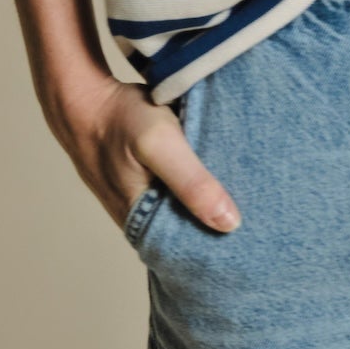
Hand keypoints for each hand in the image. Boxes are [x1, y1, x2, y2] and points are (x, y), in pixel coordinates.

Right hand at [45, 71, 241, 234]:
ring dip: (214, 197)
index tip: (260, 237)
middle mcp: (146, 220)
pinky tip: (224, 168)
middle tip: (264, 211)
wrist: (85, 98)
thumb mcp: (160, 144)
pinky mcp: (151, 179)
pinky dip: (201, 180)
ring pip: (189, 208)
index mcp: (147, 227)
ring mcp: (147, 200)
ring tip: (253, 191)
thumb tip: (229, 224)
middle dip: (223, 221)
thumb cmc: (119, 122)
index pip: (194, 251)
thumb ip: (192, 182)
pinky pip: (183, 188)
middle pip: (194, 230)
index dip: (224, 244)